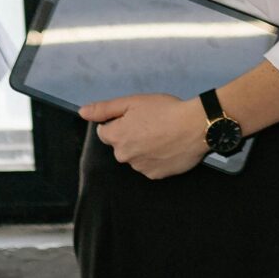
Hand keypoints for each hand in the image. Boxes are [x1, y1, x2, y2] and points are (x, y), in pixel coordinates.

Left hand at [81, 92, 206, 178]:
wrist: (196, 127)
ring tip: (162, 135)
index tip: (135, 117)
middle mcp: (124, 156)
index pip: (105, 132)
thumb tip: (82, 112)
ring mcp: (140, 168)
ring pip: (135, 156)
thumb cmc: (165, 111)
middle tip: (151, 124)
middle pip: (120, 146)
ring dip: (143, 148)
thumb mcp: (133, 102)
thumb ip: (105, 108)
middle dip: (130, 136)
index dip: (119, 122)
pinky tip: (168, 147)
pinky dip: (156, 158)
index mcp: (116, 137)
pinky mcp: (156, 175)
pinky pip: (150, 166)